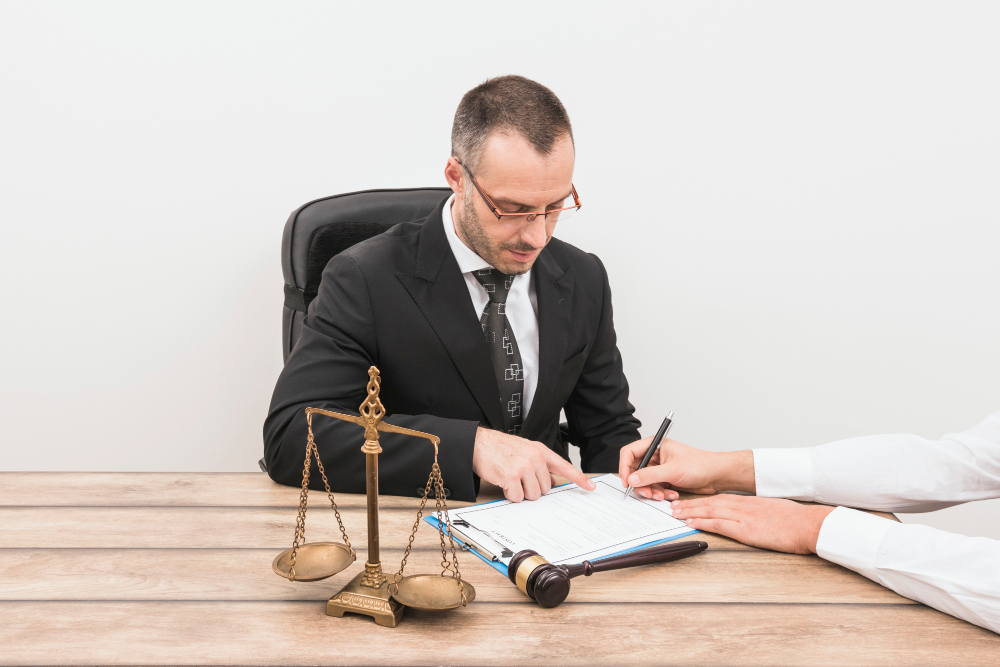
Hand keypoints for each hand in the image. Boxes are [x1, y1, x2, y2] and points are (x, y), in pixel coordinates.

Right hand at [472, 427, 595, 501]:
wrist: (478, 443)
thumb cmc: (500, 448)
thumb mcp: (524, 450)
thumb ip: (540, 464)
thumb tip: (552, 482)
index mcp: (540, 451)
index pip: (564, 466)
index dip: (579, 478)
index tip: (590, 486)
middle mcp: (535, 458)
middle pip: (546, 489)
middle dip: (532, 488)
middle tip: (519, 478)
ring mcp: (524, 466)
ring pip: (533, 495)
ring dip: (521, 493)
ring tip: (511, 479)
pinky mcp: (511, 476)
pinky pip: (518, 497)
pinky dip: (510, 495)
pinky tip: (504, 482)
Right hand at [619, 437, 755, 500]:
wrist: (716, 476)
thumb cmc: (700, 464)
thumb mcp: (673, 470)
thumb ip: (650, 475)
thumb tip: (632, 479)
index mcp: (654, 445)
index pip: (630, 453)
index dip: (624, 467)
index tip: (627, 481)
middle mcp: (655, 456)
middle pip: (635, 470)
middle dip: (640, 484)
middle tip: (647, 493)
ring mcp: (660, 468)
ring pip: (644, 482)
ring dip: (651, 491)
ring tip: (662, 495)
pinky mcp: (665, 479)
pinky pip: (654, 488)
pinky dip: (660, 493)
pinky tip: (671, 494)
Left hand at [671, 494, 834, 553]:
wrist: (809, 524)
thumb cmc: (796, 521)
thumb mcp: (775, 511)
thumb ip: (760, 513)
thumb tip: (754, 518)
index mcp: (750, 502)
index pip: (720, 499)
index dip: (702, 500)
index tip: (690, 501)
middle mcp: (743, 506)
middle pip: (710, 502)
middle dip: (690, 504)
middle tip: (674, 505)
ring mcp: (743, 516)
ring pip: (709, 511)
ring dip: (690, 511)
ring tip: (675, 513)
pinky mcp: (745, 529)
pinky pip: (718, 524)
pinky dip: (702, 522)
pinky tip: (690, 523)